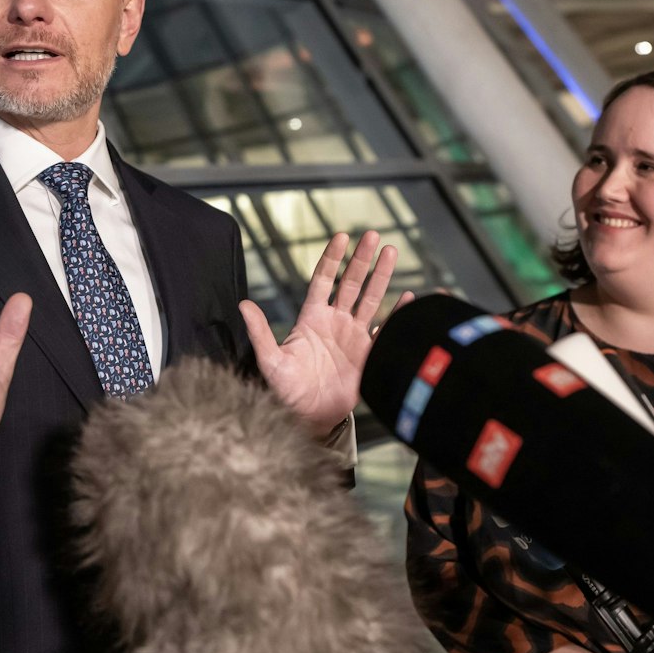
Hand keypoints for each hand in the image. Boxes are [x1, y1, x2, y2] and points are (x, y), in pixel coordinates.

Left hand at [238, 230, 397, 436]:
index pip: (323, 280)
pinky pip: (386, 330)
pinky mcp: (368, 354)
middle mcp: (335, 321)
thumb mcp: (270, 360)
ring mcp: (353, 336)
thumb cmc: (285, 389)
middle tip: (372, 235)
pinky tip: (409, 298)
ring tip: (390, 251)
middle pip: (351, 283)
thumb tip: (244, 305)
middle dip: (361, 259)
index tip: (341, 236)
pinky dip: (398, 314)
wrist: (308, 417)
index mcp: (312, 318)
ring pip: (371, 299)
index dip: (332, 259)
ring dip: (381, 276)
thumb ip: (260, 332)